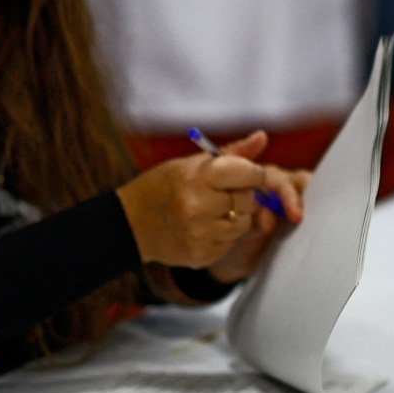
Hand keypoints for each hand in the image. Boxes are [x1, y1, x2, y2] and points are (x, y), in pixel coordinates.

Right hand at [117, 130, 304, 268]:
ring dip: (235, 217)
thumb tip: (262, 136)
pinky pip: (230, 243)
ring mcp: (198, 234)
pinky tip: (203, 227)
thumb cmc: (164, 186)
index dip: (254, 173)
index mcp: (194, 177)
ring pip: (243, 224)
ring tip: (212, 210)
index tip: (251, 174)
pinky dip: (223, 235)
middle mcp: (196, 206)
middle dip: (241, 195)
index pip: (247, 173)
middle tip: (223, 193)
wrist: (131, 224)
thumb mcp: (191, 164)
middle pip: (246, 200)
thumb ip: (231, 154)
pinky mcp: (200, 256)